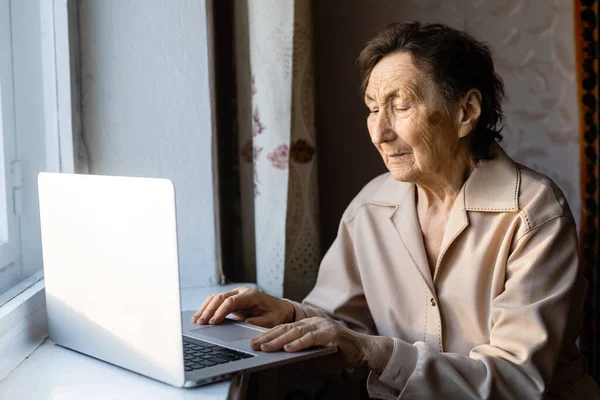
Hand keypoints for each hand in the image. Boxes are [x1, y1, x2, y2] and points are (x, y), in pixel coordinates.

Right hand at [191, 286, 294, 327]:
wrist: (280, 308)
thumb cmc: (276, 314)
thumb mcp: (272, 320)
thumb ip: (259, 322)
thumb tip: (245, 323)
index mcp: (251, 295)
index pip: (231, 301)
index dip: (220, 311)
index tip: (213, 322)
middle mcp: (242, 292)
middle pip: (220, 297)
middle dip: (209, 310)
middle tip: (200, 322)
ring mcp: (236, 294)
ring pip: (216, 297)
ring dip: (205, 308)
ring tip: (196, 320)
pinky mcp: (233, 299)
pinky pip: (217, 301)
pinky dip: (208, 307)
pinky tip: (201, 316)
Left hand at [249, 317, 393, 371]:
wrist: (364, 351)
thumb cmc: (340, 353)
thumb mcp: (315, 357)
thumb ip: (300, 357)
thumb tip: (283, 361)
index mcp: (308, 325)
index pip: (284, 328)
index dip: (268, 334)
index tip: (254, 341)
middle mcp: (313, 322)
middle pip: (286, 328)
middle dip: (268, 337)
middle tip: (254, 344)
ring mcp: (323, 326)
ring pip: (297, 332)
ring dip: (279, 340)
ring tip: (266, 347)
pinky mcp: (332, 333)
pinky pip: (313, 338)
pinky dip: (300, 343)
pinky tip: (289, 348)